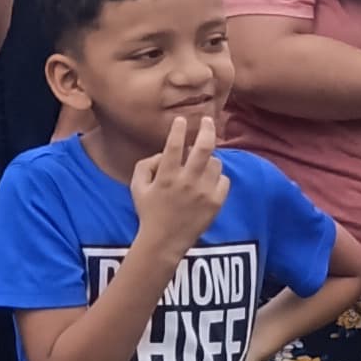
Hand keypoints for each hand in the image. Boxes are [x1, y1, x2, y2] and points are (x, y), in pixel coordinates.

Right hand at [127, 111, 229, 254]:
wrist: (164, 241)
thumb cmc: (149, 212)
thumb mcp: (137, 187)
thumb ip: (145, 165)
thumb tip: (162, 153)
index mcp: (166, 176)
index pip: (175, 145)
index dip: (179, 129)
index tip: (182, 119)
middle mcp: (187, 182)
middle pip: (204, 147)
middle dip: (207, 129)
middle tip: (208, 120)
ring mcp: (203, 192)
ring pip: (215, 162)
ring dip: (209, 159)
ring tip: (201, 166)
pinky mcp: (215, 202)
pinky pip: (224, 179)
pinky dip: (217, 178)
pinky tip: (207, 183)